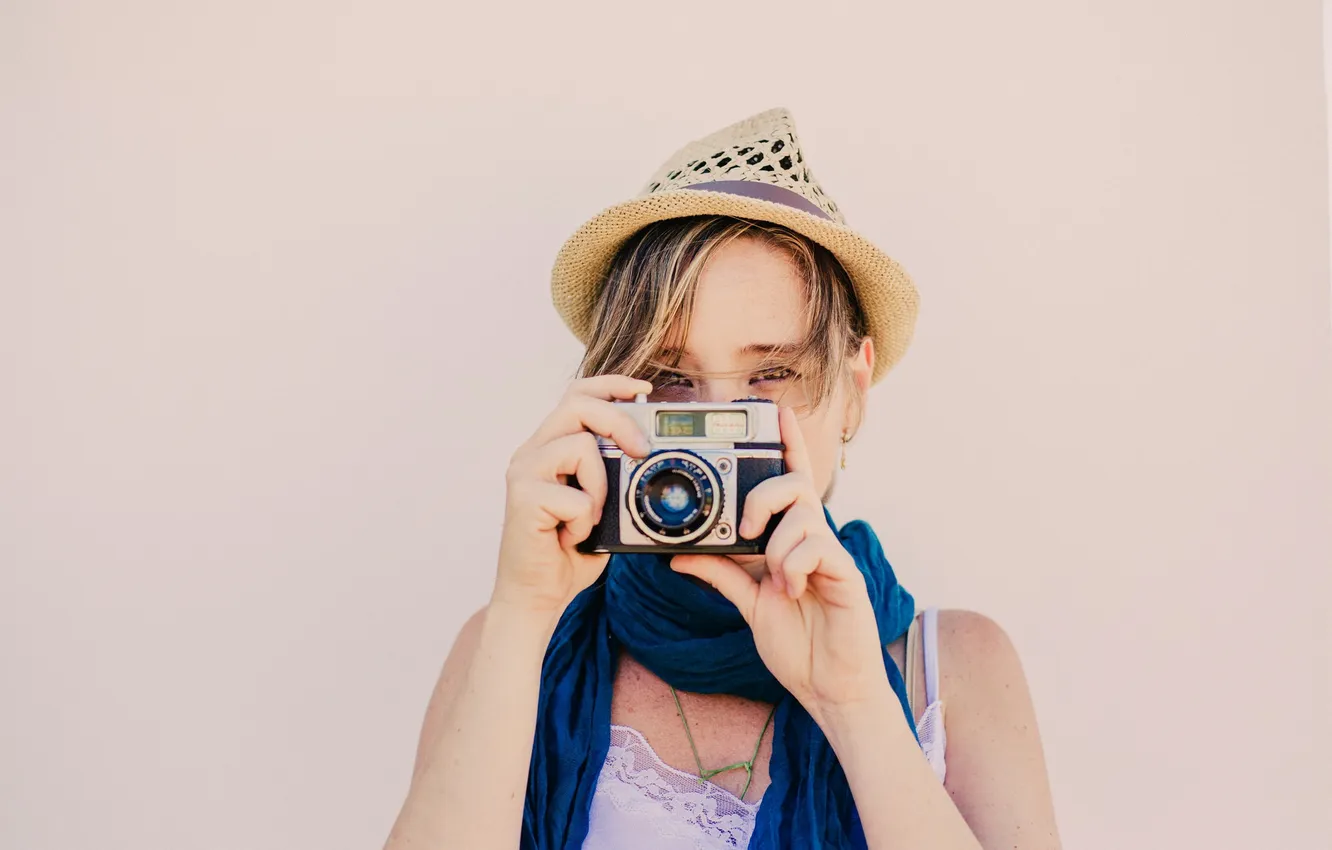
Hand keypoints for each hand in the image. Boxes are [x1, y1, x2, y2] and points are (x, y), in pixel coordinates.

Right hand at [492, 375, 652, 621]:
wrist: (536, 595)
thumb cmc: (568, 551)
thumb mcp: (601, 504)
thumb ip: (614, 473)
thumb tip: (649, 451)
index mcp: (550, 446)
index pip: (577, 394)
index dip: (611, 384)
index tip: (643, 391)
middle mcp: (532, 451)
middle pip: (577, 403)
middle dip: (619, 421)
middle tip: (643, 450)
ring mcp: (524, 472)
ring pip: (580, 445)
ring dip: (601, 485)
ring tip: (592, 517)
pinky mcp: (523, 497)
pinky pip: (576, 496)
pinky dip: (585, 521)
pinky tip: (572, 538)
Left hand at [670, 407, 889, 724]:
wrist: (829, 687)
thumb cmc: (798, 644)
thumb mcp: (749, 604)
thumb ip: (720, 574)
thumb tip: (679, 554)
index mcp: (791, 540)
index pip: (789, 482)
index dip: (785, 446)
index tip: (775, 412)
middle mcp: (812, 540)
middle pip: (794, 486)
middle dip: (763, 497)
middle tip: (745, 531)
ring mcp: (831, 555)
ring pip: (803, 514)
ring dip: (777, 544)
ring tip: (775, 580)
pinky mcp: (845, 574)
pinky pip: (817, 546)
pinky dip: (793, 565)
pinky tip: (792, 589)